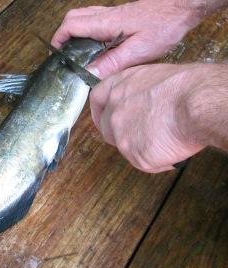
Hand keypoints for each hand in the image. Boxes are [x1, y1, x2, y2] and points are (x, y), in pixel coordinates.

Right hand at [51, 0, 203, 77]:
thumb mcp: (138, 50)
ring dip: (75, 31)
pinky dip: (89, 30)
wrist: (183, 7)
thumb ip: (112, 62)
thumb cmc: (164, 25)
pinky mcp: (121, 16)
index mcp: (105, 24)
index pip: (71, 26)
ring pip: (84, 17)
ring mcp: (113, 14)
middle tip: (65, 53)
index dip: (59, 39)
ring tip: (78, 52)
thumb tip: (90, 74)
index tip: (57, 55)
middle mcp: (105, 16)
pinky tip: (98, 45)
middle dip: (64, 35)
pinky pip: (96, 19)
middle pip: (73, 18)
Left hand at [90, 64, 205, 172]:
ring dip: (143, 146)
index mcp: (118, 88)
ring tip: (169, 136)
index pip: (97, 99)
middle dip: (122, 134)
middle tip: (145, 133)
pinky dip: (159, 159)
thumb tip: (142, 102)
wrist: (198, 103)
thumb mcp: (154, 77)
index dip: (102, 110)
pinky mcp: (135, 156)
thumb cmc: (187, 87)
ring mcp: (122, 136)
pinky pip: (145, 162)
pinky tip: (174, 148)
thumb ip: (138, 91)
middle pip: (108, 129)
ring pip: (127, 148)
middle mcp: (114, 113)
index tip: (106, 117)